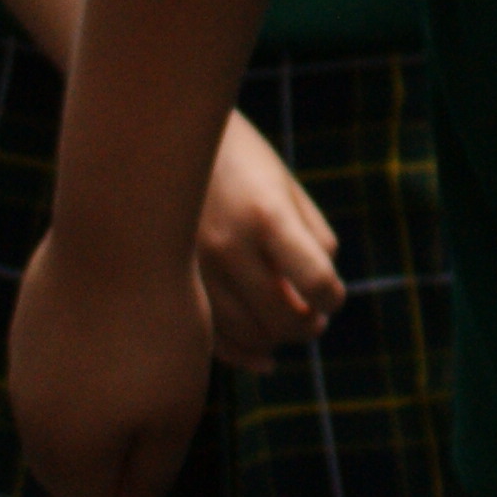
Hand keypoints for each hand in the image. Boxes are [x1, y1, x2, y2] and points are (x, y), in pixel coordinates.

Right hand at [7, 222, 212, 496]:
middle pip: (64, 478)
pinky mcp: (26, 334)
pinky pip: (45, 390)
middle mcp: (35, 423)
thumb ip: (152, 474)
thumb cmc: (160, 331)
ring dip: (77, 453)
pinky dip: (69, 407)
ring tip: (102, 463)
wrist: (117, 236)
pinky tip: (89, 399)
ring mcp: (24, 375)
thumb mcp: (175, 414)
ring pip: (50, 434)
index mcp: (72, 454)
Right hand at [197, 112, 340, 369]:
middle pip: (283, 319)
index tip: (332, 296)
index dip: (333, 298)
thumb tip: (320, 296)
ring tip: (287, 324)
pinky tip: (262, 357)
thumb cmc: (239, 159)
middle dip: (309, 326)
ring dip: (276, 340)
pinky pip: (211, 339)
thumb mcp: (285, 185)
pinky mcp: (172, 284)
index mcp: (266, 216)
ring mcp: (196, 269)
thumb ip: (312, 239)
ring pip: (247, 336)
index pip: (317, 282)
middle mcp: (227, 247)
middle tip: (315, 320)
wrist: (163, 138)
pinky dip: (241, 355)